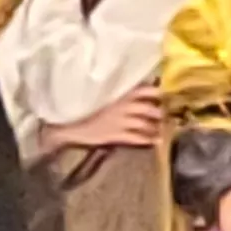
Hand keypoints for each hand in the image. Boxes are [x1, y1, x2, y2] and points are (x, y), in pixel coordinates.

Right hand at [46, 86, 162, 152]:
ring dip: (156, 128)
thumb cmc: (81, 107)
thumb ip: (117, 93)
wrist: (67, 124)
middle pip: (151, 109)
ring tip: (161, 131)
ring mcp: (121, 121)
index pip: (146, 90)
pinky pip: (137, 138)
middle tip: (163, 116)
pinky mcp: (116, 135)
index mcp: (119, 93)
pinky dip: (148, 140)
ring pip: (147, 124)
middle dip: (160, 113)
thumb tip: (135, 89)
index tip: (163, 96)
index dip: (157, 93)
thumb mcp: (101, 95)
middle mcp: (124, 106)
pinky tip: (154, 142)